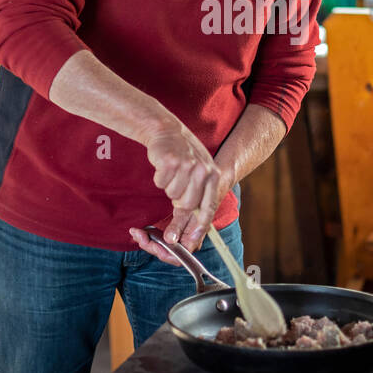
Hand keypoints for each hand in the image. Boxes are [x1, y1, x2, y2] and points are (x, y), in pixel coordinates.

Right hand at [132, 124, 234, 264]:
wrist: (166, 130)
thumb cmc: (183, 156)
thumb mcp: (198, 174)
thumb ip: (196, 199)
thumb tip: (185, 232)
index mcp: (213, 175)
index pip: (208, 207)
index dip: (198, 227)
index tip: (189, 242)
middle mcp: (203, 171)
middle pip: (187, 205)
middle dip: (177, 210)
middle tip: (173, 197)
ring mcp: (187, 165)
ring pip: (172, 194)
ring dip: (168, 188)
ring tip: (172, 173)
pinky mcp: (170, 161)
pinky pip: (161, 183)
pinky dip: (160, 178)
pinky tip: (164, 166)